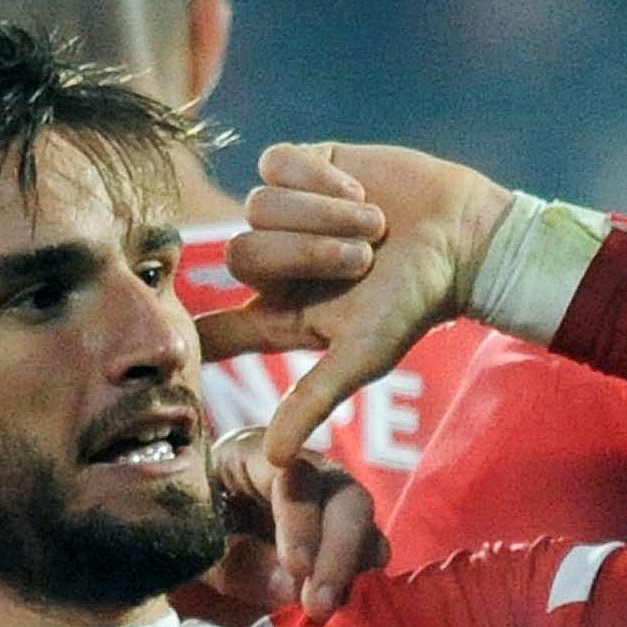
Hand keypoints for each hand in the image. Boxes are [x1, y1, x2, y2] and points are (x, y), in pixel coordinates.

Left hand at [198, 433, 391, 621]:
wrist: (179, 530)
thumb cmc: (179, 526)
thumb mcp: (195, 546)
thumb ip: (237, 563)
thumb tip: (292, 586)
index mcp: (252, 454)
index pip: (293, 476)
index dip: (302, 522)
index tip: (298, 569)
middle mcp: (300, 467)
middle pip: (344, 495)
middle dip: (338, 552)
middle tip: (319, 605)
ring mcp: (325, 498)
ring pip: (362, 522)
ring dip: (352, 568)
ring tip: (326, 608)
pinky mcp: (337, 531)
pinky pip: (366, 548)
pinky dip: (358, 577)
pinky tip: (340, 603)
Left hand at [208, 142, 514, 466]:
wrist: (462, 236)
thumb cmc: (415, 303)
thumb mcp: (363, 356)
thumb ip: (313, 401)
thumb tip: (274, 461)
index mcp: (278, 317)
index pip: (214, 331)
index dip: (188, 334)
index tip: (165, 347)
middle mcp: (273, 266)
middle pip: (239, 255)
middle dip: (304, 252)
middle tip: (362, 259)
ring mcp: (284, 214)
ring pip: (258, 207)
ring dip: (321, 216)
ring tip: (373, 225)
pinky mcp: (302, 167)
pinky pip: (276, 165)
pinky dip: (318, 180)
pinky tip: (358, 193)